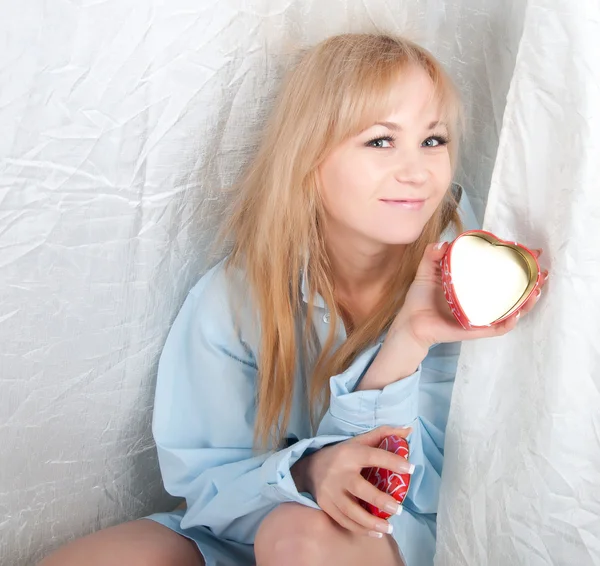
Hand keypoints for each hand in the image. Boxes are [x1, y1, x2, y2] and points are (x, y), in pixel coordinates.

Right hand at [291, 426, 413, 537]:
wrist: (309, 467)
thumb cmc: (342, 454)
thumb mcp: (359, 441)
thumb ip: (383, 434)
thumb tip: (408, 430)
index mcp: (349, 453)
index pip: (372, 456)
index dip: (392, 461)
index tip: (410, 468)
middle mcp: (339, 472)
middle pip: (360, 488)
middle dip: (380, 500)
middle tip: (399, 509)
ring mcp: (331, 491)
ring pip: (351, 510)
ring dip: (371, 522)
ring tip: (389, 528)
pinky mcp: (326, 505)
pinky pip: (344, 520)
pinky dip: (360, 529)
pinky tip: (376, 533)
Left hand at [396, 242, 548, 348]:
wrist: (410, 322)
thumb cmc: (420, 299)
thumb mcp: (426, 271)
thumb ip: (432, 255)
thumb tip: (445, 243)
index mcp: (473, 285)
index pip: (499, 272)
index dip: (517, 263)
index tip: (530, 252)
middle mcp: (481, 300)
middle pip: (512, 291)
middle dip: (531, 282)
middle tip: (542, 272)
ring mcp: (480, 315)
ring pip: (510, 310)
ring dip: (526, 302)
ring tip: (536, 291)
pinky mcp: (475, 329)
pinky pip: (496, 328)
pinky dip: (507, 322)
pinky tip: (516, 313)